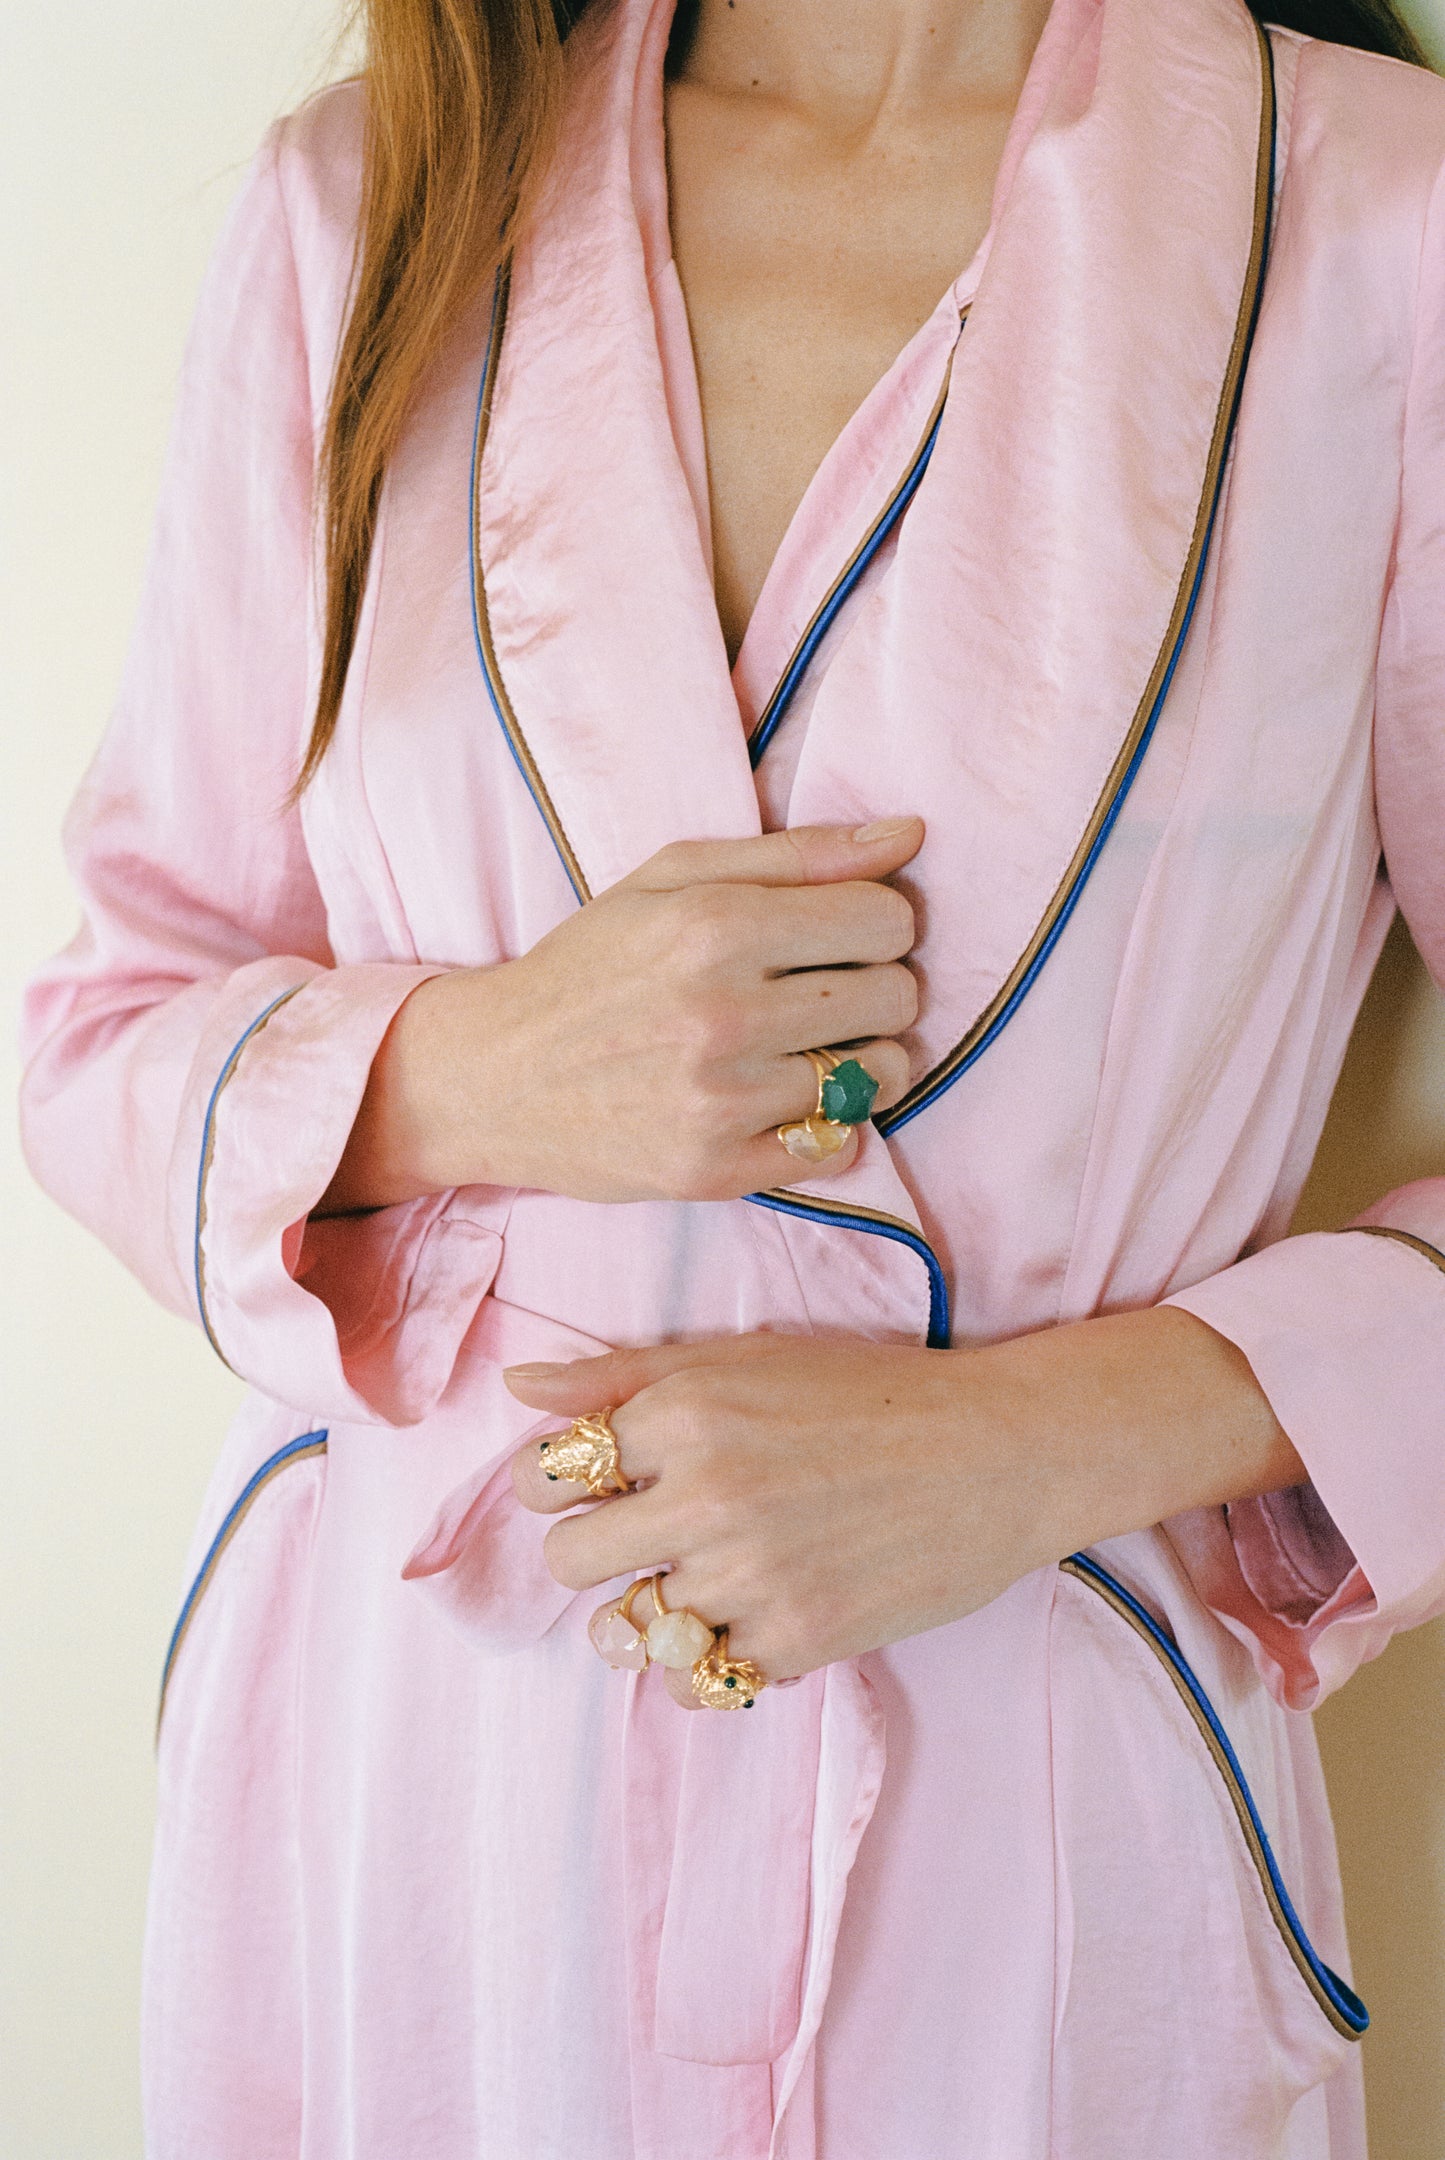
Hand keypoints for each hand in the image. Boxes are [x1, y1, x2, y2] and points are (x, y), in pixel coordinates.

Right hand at [322, 818, 922, 1210]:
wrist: (492, 1077)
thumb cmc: (589, 967)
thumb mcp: (672, 879)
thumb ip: (796, 854)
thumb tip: (909, 834)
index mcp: (715, 927)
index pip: (887, 918)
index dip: (877, 922)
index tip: (838, 935)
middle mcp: (722, 1014)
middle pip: (896, 995)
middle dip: (876, 987)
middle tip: (820, 993)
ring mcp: (721, 1101)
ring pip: (881, 1073)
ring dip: (861, 1058)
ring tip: (806, 1047)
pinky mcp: (717, 1170)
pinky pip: (842, 1145)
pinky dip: (828, 1124)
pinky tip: (780, 1100)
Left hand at [505, 1311, 1302, 1704]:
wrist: (1000, 1453)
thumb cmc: (870, 1393)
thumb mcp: (744, 1356)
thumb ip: (622, 1374)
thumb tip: (517, 1385)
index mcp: (685, 1412)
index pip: (542, 1475)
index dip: (558, 1482)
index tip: (597, 1483)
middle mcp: (706, 1495)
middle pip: (566, 1561)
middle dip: (593, 1549)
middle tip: (646, 1534)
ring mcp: (750, 1576)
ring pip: (624, 1628)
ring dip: (652, 1607)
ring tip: (705, 1577)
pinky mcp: (797, 1641)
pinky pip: (692, 1682)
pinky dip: (705, 1660)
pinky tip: (744, 1616)